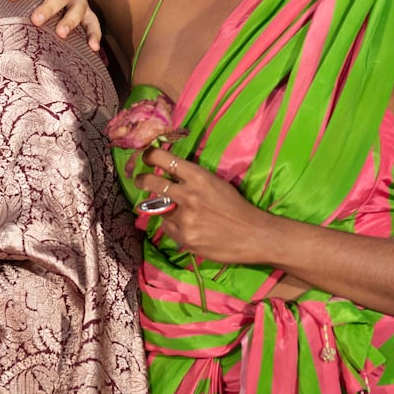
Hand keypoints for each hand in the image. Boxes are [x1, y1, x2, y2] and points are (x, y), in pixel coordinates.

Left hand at [134, 146, 268, 265]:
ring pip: (159, 210)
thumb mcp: (216, 184)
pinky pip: (168, 229)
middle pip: (151, 183)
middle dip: (141, 180)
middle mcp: (189, 195)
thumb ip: (192, 180)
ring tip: (186, 215)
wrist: (254, 235)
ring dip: (165, 211)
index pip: (164, 159)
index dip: (150, 156)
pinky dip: (175, 228)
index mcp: (199, 177)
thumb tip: (167, 174)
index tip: (145, 156)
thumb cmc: (237, 207)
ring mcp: (185, 218)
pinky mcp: (184, 237)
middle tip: (139, 179)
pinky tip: (192, 229)